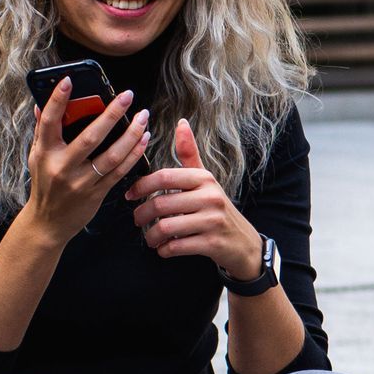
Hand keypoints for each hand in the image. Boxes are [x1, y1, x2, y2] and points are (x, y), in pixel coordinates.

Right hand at [22, 81, 151, 243]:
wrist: (48, 223)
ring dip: (131, 135)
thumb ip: (41, 130)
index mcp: (45, 153)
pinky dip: (133, 154)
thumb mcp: (36, 156)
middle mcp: (62, 167)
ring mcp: (81, 182)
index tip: (69, 80)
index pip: (50, 121)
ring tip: (143, 117)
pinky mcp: (96, 194)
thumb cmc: (44, 184)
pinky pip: (119, 171)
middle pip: (90, 137)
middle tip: (127, 96)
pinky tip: (143, 139)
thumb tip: (41, 103)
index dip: (58, 100)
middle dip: (111, 114)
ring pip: (111, 155)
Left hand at [125, 120, 261, 279]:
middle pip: (161, 204)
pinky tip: (164, 248)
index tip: (130, 195)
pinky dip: (164, 250)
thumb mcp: (205, 180)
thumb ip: (190, 154)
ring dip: (151, 236)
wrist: (243, 243)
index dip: (141, 185)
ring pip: (166, 227)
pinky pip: (176, 247)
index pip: (164, 177)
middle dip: (141, 215)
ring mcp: (212, 221)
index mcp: (204, 178)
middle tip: (137, 220)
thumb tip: (181, 123)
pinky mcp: (212, 243)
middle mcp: (210, 197)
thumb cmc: (217, 209)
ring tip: (150, 238)